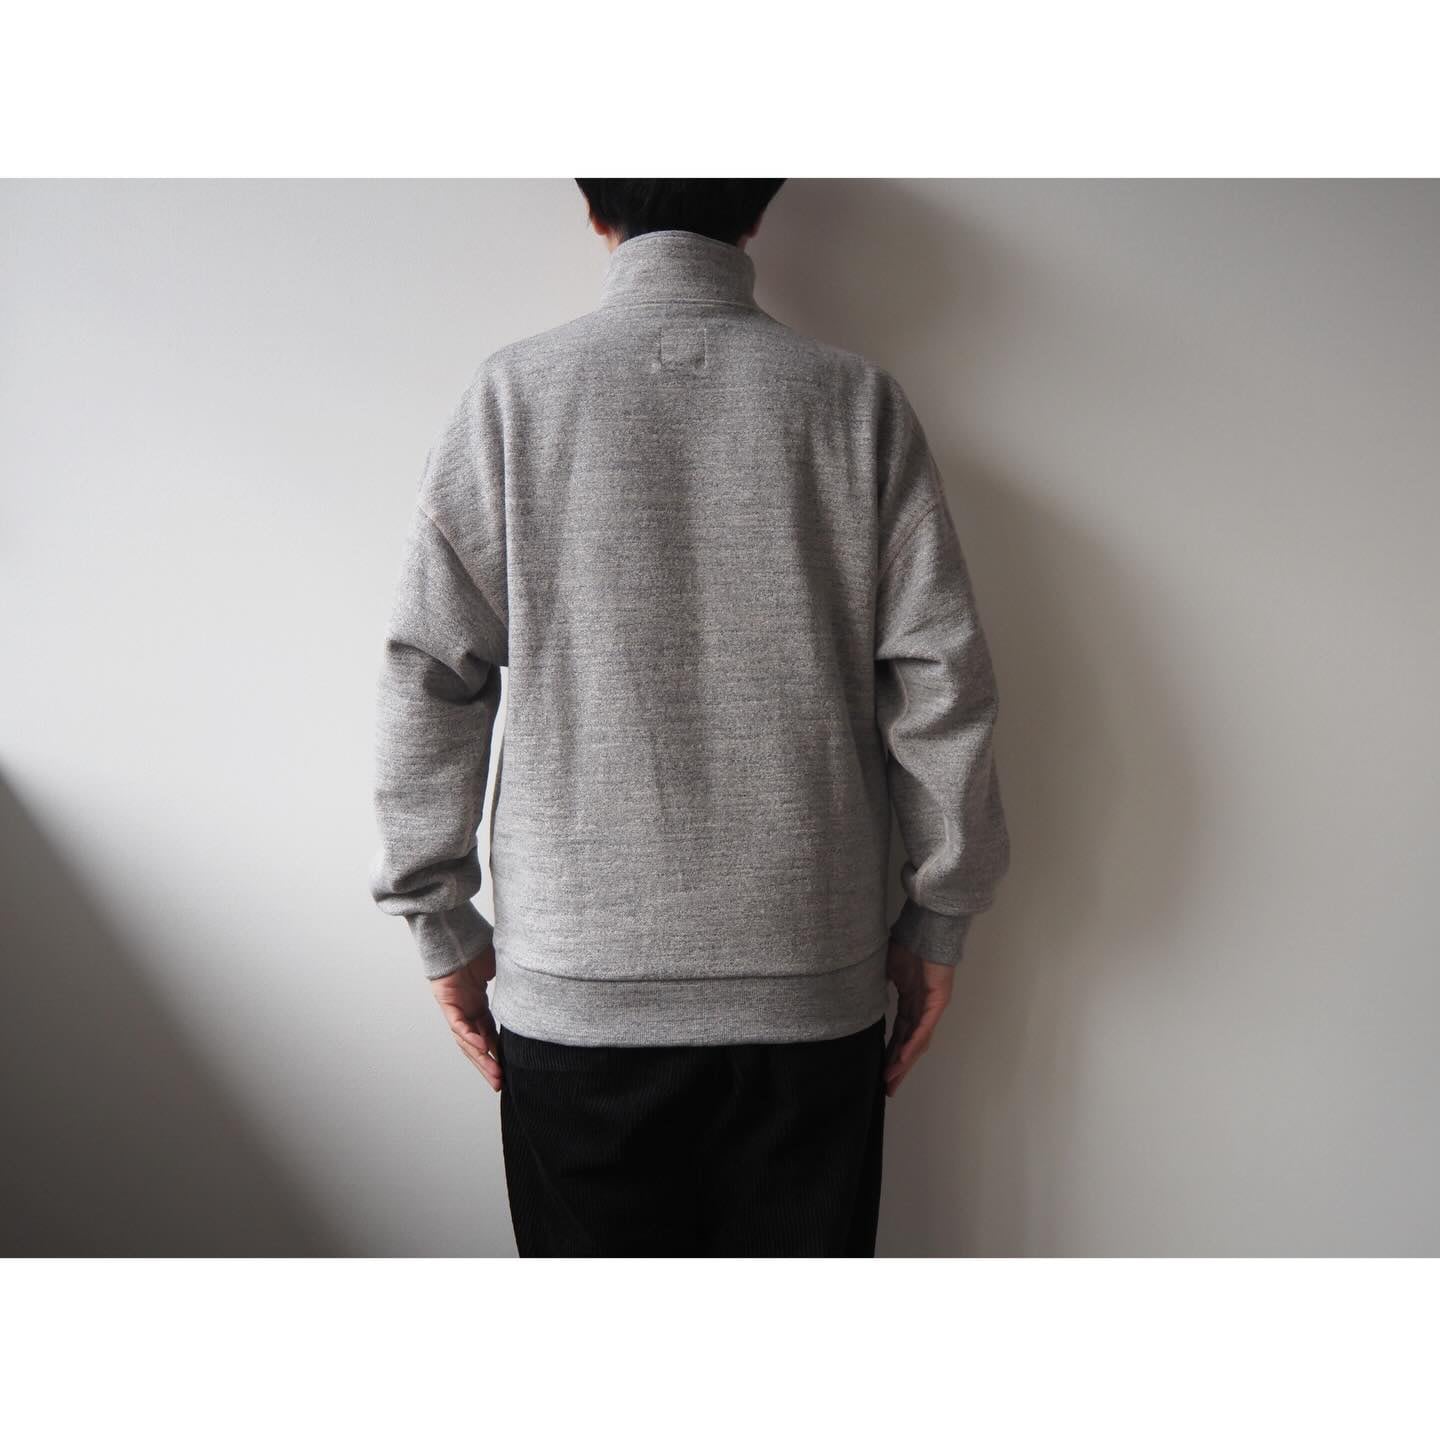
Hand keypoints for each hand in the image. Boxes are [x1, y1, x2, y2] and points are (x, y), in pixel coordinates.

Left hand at [430, 943, 502, 1091]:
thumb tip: (541, 976)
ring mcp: (455, 1006)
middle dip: (489, 1064)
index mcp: (478, 1003)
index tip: (509, 1068)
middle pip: (477, 1043)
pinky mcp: (446, 1000)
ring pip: (466, 1040)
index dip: (498, 1051)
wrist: (455, 929)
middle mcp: (466, 1008)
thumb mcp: (503, 964)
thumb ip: (516, 977)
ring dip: (480, 1059)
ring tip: (494, 1075)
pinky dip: (469, 1037)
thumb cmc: (476, 941)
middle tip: (500, 1083)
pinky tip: (481, 1048)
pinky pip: (458, 1024)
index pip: (488, 1033)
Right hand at [883, 939, 955, 1096]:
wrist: (925, 928)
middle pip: (909, 1044)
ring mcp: (931, 1006)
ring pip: (918, 1041)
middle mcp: (921, 1008)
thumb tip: (851, 996)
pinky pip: (924, 1027)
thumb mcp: (882, 969)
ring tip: (891, 1079)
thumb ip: (872, 986)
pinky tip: (904, 1058)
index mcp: (909, 1001)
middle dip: (897, 1067)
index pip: (899, 1034)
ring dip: (904, 1062)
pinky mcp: (938, 1002)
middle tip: (887, 1089)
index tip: (879, 1072)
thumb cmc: (904, 943)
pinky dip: (914, 1043)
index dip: (889, 1053)